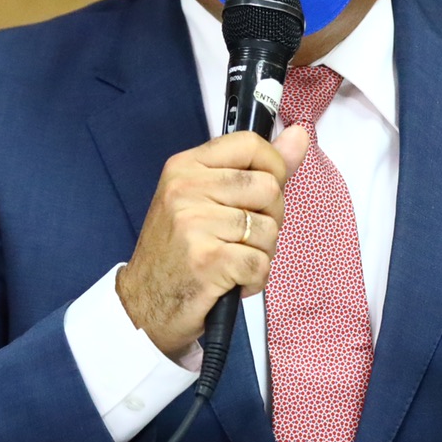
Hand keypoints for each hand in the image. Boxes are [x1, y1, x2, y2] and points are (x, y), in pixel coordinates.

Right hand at [117, 126, 309, 358]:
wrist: (141, 306)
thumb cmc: (178, 251)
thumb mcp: (206, 199)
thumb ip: (256, 168)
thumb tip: (300, 135)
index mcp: (185, 167)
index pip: (249, 144)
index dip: (272, 168)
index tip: (261, 194)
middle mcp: (186, 189)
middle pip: (268, 187)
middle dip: (270, 218)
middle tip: (242, 238)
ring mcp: (195, 225)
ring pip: (269, 229)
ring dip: (261, 253)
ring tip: (232, 261)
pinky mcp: (207, 261)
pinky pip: (261, 263)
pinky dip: (254, 279)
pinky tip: (231, 281)